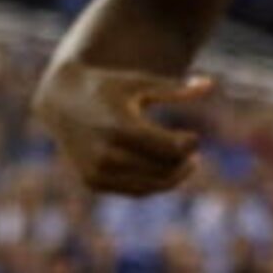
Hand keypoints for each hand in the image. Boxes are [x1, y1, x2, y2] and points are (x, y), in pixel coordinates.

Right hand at [30, 60, 217, 194]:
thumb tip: (210, 84)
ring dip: (171, 178)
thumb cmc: (108, 86)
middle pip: (162, 168)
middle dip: (182, 163)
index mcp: (121, 126)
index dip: (188, 145)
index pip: (169, 148)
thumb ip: (174, 88)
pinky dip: (151, 183)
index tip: (194, 137)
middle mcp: (107, 153)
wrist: (62, 101)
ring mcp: (98, 171)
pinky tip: (162, 170)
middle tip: (194, 156)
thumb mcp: (139, 82)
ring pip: (149, 185)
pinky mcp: (93, 182)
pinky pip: (133, 190)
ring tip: (184, 165)